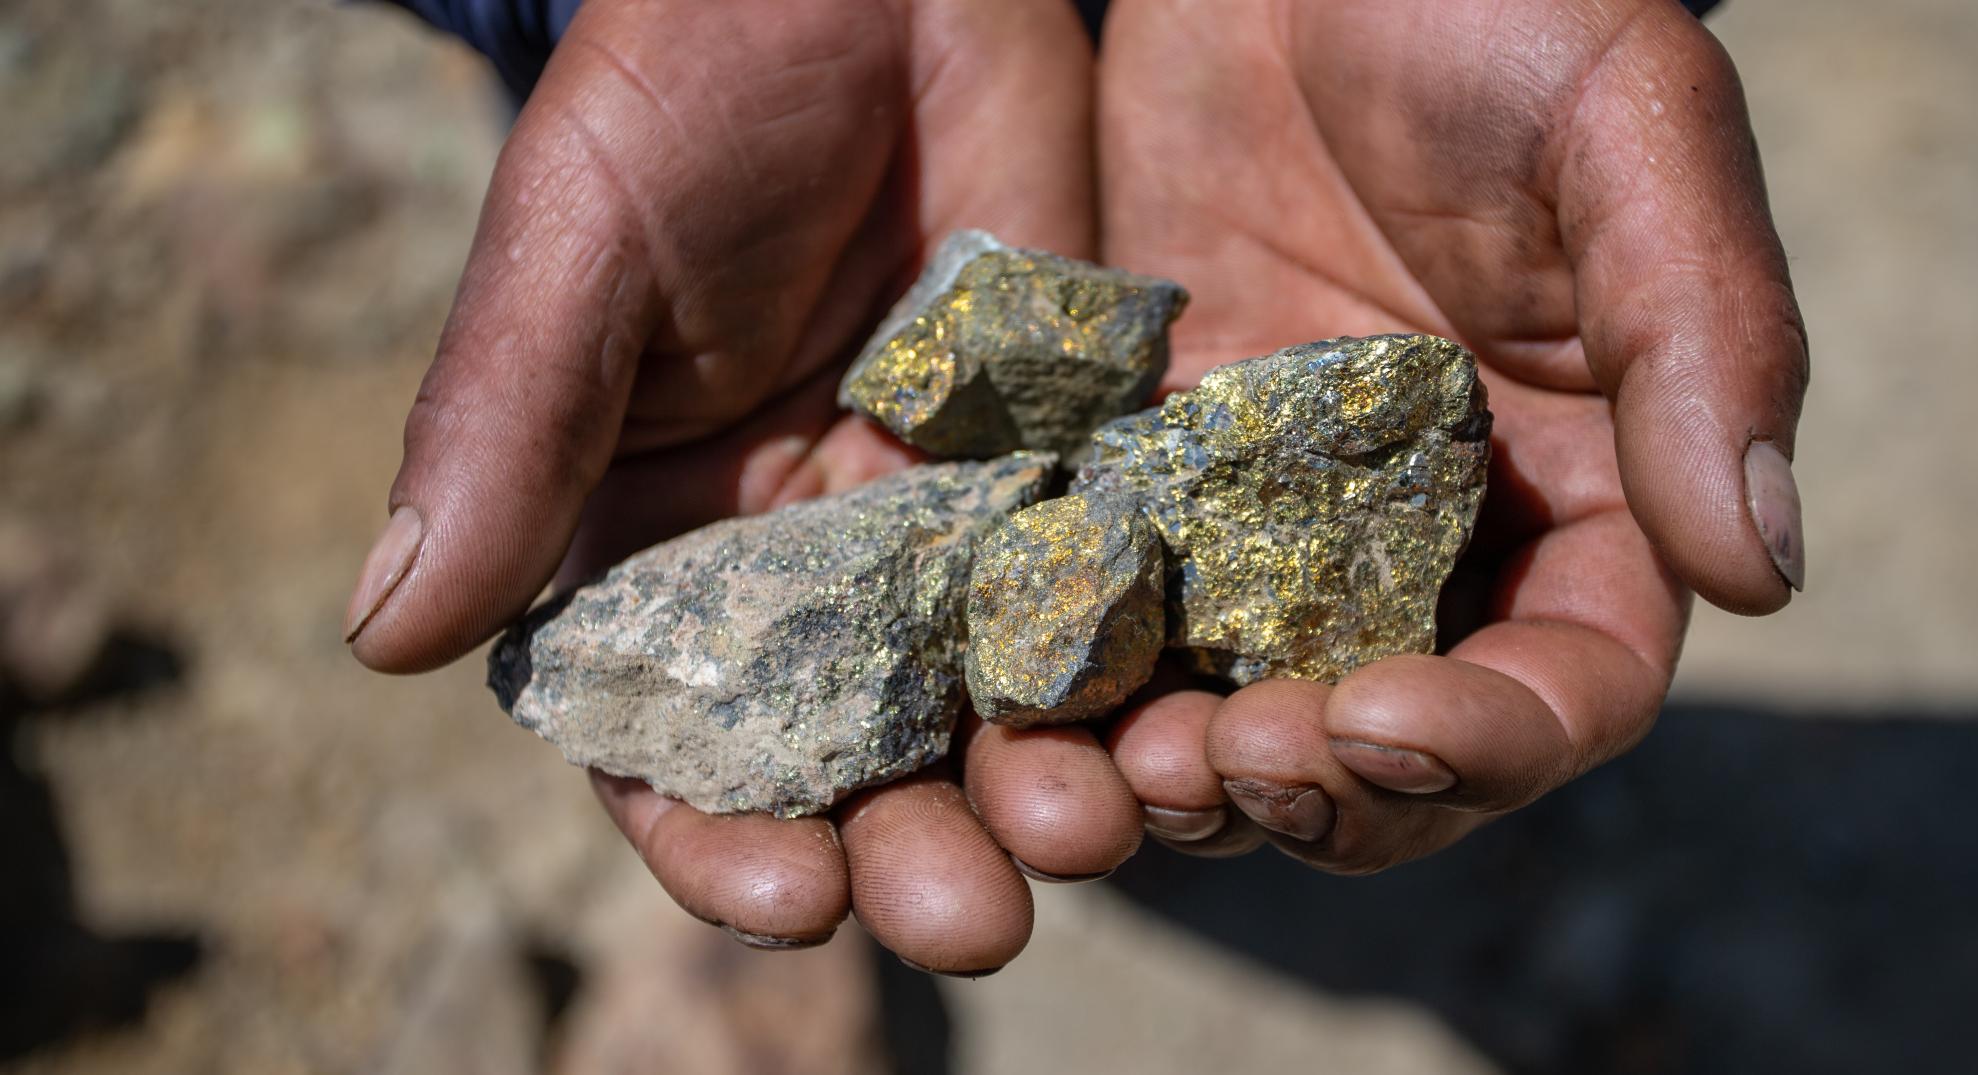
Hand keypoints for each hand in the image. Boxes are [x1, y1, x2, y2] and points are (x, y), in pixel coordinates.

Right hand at [343, 0, 1141, 972]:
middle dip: (907, 848)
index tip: (786, 898)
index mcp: (658, 547)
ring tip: (1090, 833)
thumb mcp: (578, 254)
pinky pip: (1106, 591)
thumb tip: (381, 638)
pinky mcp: (1065, 466)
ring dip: (1039, 787)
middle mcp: (805, 567)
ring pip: (993, 703)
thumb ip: (500, 435)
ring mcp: (944, 524)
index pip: (675, 740)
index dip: (716, 835)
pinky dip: (1136, 669)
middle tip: (972, 920)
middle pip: (855, 759)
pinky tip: (1178, 722)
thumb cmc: (681, 86)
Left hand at [1096, 0, 1806, 869]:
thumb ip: (1702, 341)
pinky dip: (1077, 678)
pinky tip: (1022, 687)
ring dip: (1185, 775)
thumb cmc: (1497, 9)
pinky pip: (1114, 615)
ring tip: (1116, 765)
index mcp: (1579, 497)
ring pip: (1240, 715)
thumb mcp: (1628, 137)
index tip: (1380, 720)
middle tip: (1222, 764)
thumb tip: (1764, 569)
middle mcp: (1428, 544)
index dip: (1485, 742)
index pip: (1563, 686)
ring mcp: (1275, 527)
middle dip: (1317, 788)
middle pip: (1391, 749)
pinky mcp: (1149, 481)